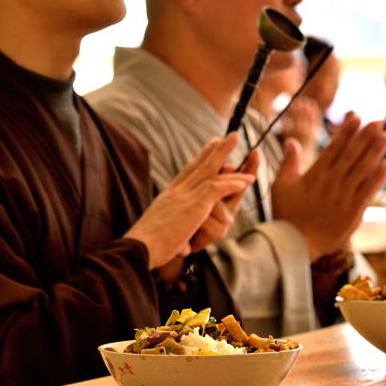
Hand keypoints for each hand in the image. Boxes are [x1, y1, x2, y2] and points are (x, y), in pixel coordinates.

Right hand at [125, 133, 254, 268]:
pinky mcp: (194, 205)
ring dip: (227, 156)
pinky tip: (245, 180)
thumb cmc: (147, 247)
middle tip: (229, 136)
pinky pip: (217, 188)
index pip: (187, 171)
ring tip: (243, 146)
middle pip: (200, 164)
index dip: (200, 157)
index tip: (210, 145)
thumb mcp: (161, 233)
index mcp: (169, 195)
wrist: (140, 248)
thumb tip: (181, 249)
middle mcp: (177, 191)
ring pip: (211, 171)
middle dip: (216, 149)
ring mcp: (185, 196)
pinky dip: (232, 183)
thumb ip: (174, 234)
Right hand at [271, 112, 385, 260]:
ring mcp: (345, 197)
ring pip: (364, 169)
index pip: (334, 147)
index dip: (347, 131)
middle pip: (352, 155)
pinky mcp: (354, 212)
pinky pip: (369, 191)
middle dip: (366, 136)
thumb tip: (292, 141)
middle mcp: (332, 183)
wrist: (296, 245)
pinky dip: (379, 177)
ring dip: (376, 151)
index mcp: (315, 175)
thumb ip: (288, 162)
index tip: (357, 117)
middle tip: (378, 121)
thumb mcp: (281, 185)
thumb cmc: (286, 215)